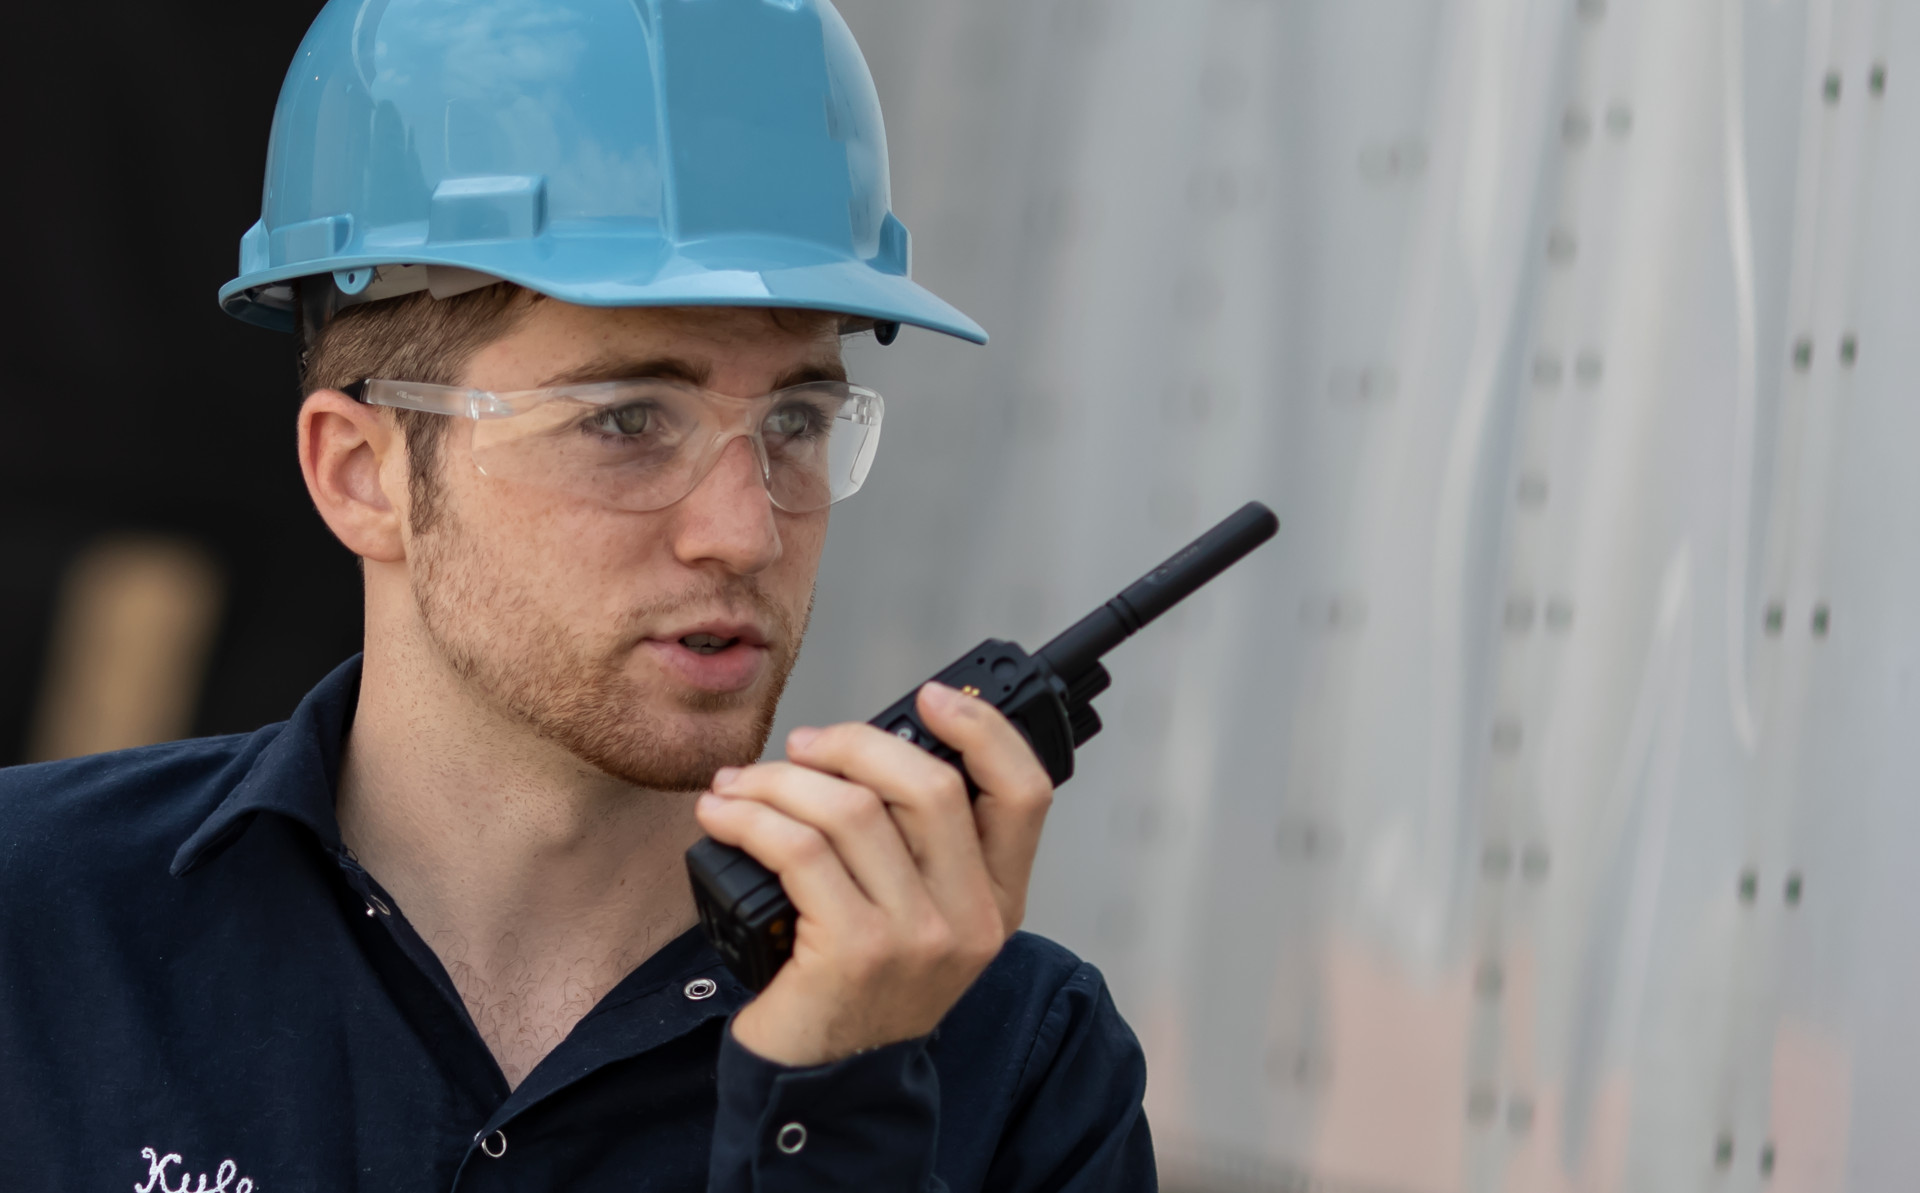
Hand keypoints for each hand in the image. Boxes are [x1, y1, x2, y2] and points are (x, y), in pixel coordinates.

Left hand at [694, 681, 1054, 1066]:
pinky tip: (722, 816)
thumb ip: (919, 844)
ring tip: (738, 786)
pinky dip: (749, 818)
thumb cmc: (855, 983)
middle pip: (929, 784)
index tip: (930, 697)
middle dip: (852, 744)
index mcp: (999, 900)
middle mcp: (972, 919)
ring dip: (779, 781)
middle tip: (801, 746)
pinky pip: (798, 850)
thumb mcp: (917, 918)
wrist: (822, 1084)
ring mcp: (916, 938)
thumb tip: (866, 744)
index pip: (1025, 793)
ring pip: (852, 810)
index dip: (984, 730)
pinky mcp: (853, 952)